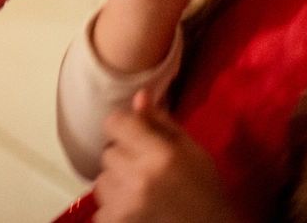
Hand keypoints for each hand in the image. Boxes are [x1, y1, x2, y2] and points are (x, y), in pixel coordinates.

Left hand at [92, 93, 240, 222]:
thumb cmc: (205, 191)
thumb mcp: (193, 152)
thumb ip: (162, 124)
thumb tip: (138, 96)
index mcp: (161, 155)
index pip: (114, 123)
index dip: (124, 127)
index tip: (135, 137)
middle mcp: (139, 178)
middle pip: (108, 152)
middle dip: (124, 158)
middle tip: (146, 171)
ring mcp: (125, 205)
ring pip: (101, 180)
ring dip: (117, 184)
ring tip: (141, 192)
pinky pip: (100, 208)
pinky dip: (114, 209)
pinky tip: (137, 210)